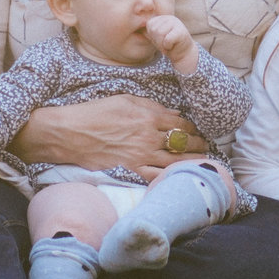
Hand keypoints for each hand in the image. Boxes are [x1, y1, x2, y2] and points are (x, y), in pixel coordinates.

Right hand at [11, 94, 200, 173]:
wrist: (70, 133)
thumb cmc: (95, 112)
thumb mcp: (125, 99)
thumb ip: (151, 106)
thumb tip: (172, 114)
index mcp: (148, 116)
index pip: (180, 123)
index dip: (193, 127)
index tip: (200, 130)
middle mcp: (148, 136)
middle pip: (183, 143)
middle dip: (199, 145)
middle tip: (208, 147)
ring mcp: (141, 155)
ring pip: (175, 161)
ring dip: (191, 162)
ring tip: (202, 164)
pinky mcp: (130, 170)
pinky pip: (156, 176)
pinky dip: (170, 178)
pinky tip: (179, 178)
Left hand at [142, 12, 198, 71]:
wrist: (183, 54)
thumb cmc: (168, 45)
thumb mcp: (156, 37)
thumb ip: (148, 31)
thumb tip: (137, 29)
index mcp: (162, 18)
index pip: (149, 25)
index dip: (153, 36)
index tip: (161, 39)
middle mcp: (169, 18)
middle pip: (154, 29)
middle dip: (158, 40)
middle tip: (166, 43)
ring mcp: (176, 23)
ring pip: (160, 34)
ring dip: (163, 43)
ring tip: (169, 44)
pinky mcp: (181, 31)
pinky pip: (167, 40)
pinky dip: (168, 46)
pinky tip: (173, 45)